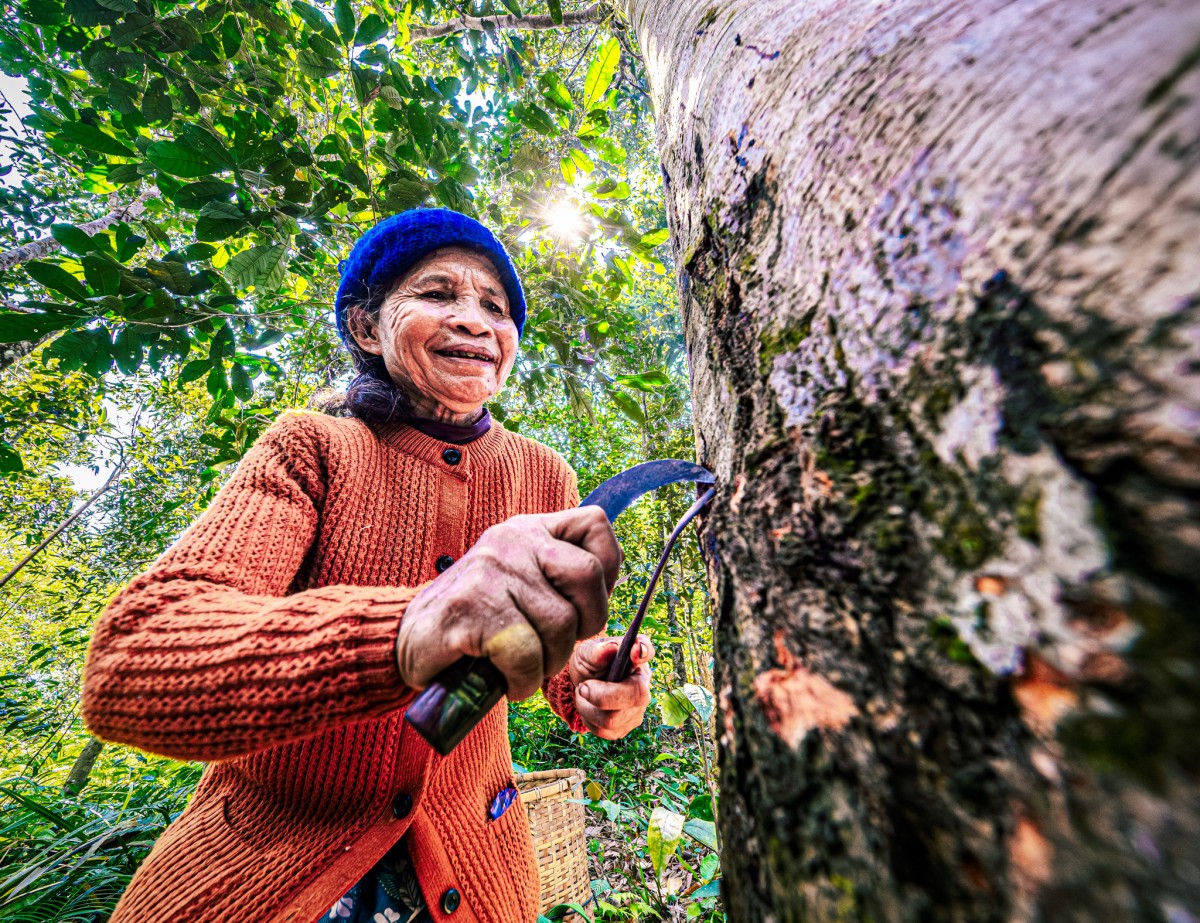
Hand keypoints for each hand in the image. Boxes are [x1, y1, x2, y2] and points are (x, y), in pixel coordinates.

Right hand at [395, 506, 621, 701]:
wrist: (405, 640)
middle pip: (587, 577)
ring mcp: (491, 572)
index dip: (606, 571)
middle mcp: (511, 540)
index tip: (584, 605)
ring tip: (524, 668)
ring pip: (559, 624)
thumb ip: (557, 575)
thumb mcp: (519, 580)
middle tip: (555, 646)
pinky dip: (523, 680)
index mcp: (529, 530)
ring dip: (549, 663)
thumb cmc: (475, 619)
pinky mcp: (471, 610)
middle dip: (584, 625)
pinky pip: (526, 654)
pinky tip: (506, 681)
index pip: (594, 525)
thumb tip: (606, 591)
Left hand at [569, 634, 654, 739]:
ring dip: (587, 707)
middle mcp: (643, 684)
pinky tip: (588, 706)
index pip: (646, 651)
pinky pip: (604, 731)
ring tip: (582, 694)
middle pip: (635, 696)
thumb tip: (611, 648)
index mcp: (635, 658)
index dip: (643, 652)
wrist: (582, 683)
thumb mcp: (588, 652)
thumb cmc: (590, 663)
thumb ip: (598, 650)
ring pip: (613, 719)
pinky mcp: (624, 728)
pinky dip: (588, 719)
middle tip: (582, 687)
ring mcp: (637, 710)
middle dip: (601, 696)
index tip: (634, 652)